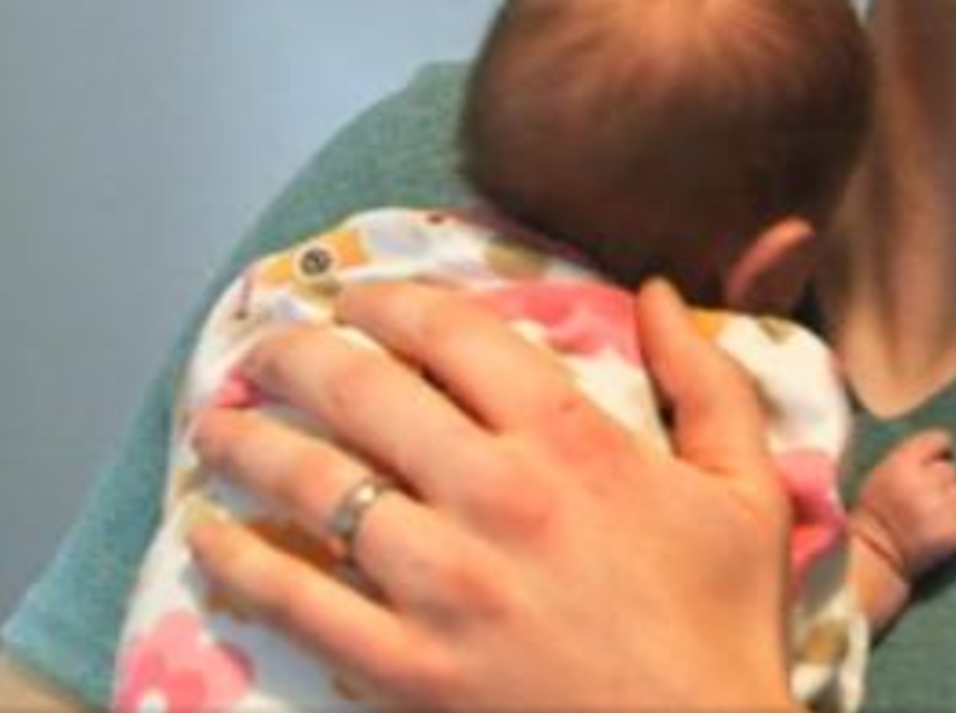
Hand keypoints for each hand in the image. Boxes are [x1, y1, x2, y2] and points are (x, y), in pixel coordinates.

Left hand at [187, 278, 798, 711]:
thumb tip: (651, 291)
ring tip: (216, 423)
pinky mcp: (405, 667)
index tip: (358, 298)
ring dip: (248, 442)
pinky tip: (208, 536)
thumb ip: (705, 379)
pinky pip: (297, 602)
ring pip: (315, 486)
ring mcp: (441, 586)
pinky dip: (239, 562)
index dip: (391, 300)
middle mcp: (495, 495)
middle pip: (364, 393)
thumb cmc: (723, 621)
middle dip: (296, 356)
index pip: (454, 334)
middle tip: (266, 347)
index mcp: (573, 441)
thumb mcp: (745, 487)